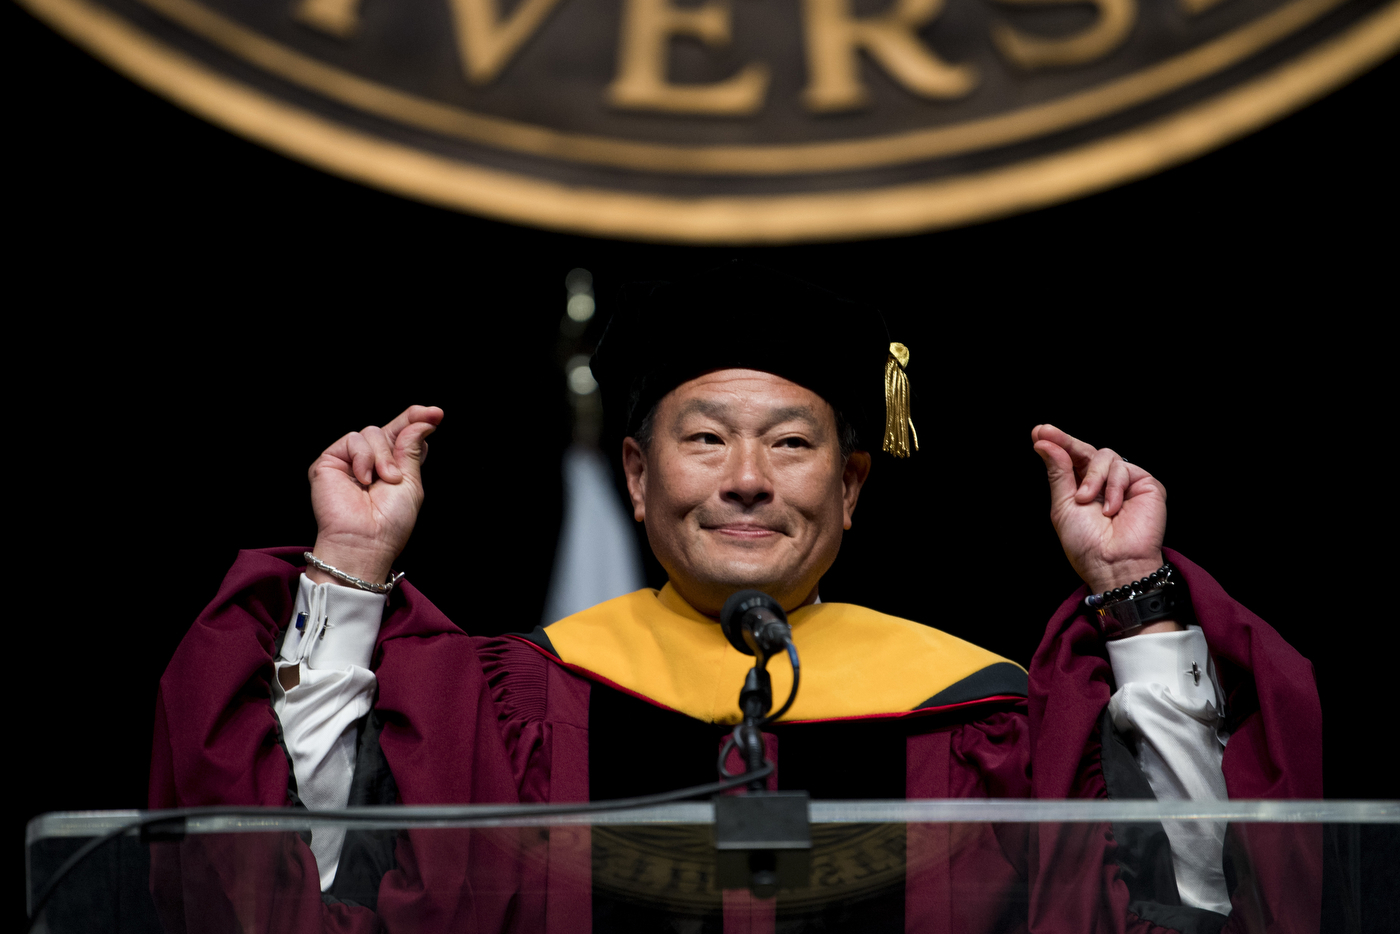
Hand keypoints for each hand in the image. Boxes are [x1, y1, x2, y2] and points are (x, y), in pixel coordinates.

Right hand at [307, 405, 442, 584]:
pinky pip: (352, 440)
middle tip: (399, 471)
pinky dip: (362, 457)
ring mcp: (350, 460)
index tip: (435, 414)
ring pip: (372, 432)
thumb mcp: (411, 482)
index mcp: (393, 466)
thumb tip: (422, 421)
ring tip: (383, 481)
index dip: (417, 419)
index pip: (404, 434)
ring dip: (382, 456)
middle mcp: (371, 461)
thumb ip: (412, 449)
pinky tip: (363, 479)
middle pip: (389, 429)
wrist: (366, 540)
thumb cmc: (390, 522)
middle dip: (401, 437)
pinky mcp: (330, 461)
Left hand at [1031, 424, 1167, 596]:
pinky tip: (1111, 509)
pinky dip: (1112, 487)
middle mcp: (1104, 483)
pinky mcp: (1146, 484)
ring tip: (1086, 500)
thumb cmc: (1087, 543)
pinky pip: (1123, 468)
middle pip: (1086, 450)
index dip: (1058, 443)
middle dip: (1066, 442)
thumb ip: (1058, 473)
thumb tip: (1044, 443)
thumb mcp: (1063, 505)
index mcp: (1083, 487)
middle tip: (1047, 434)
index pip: (1071, 459)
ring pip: (1105, 455)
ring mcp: (1125, 482)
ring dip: (1092, 477)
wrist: (1113, 563)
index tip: (1039, 432)